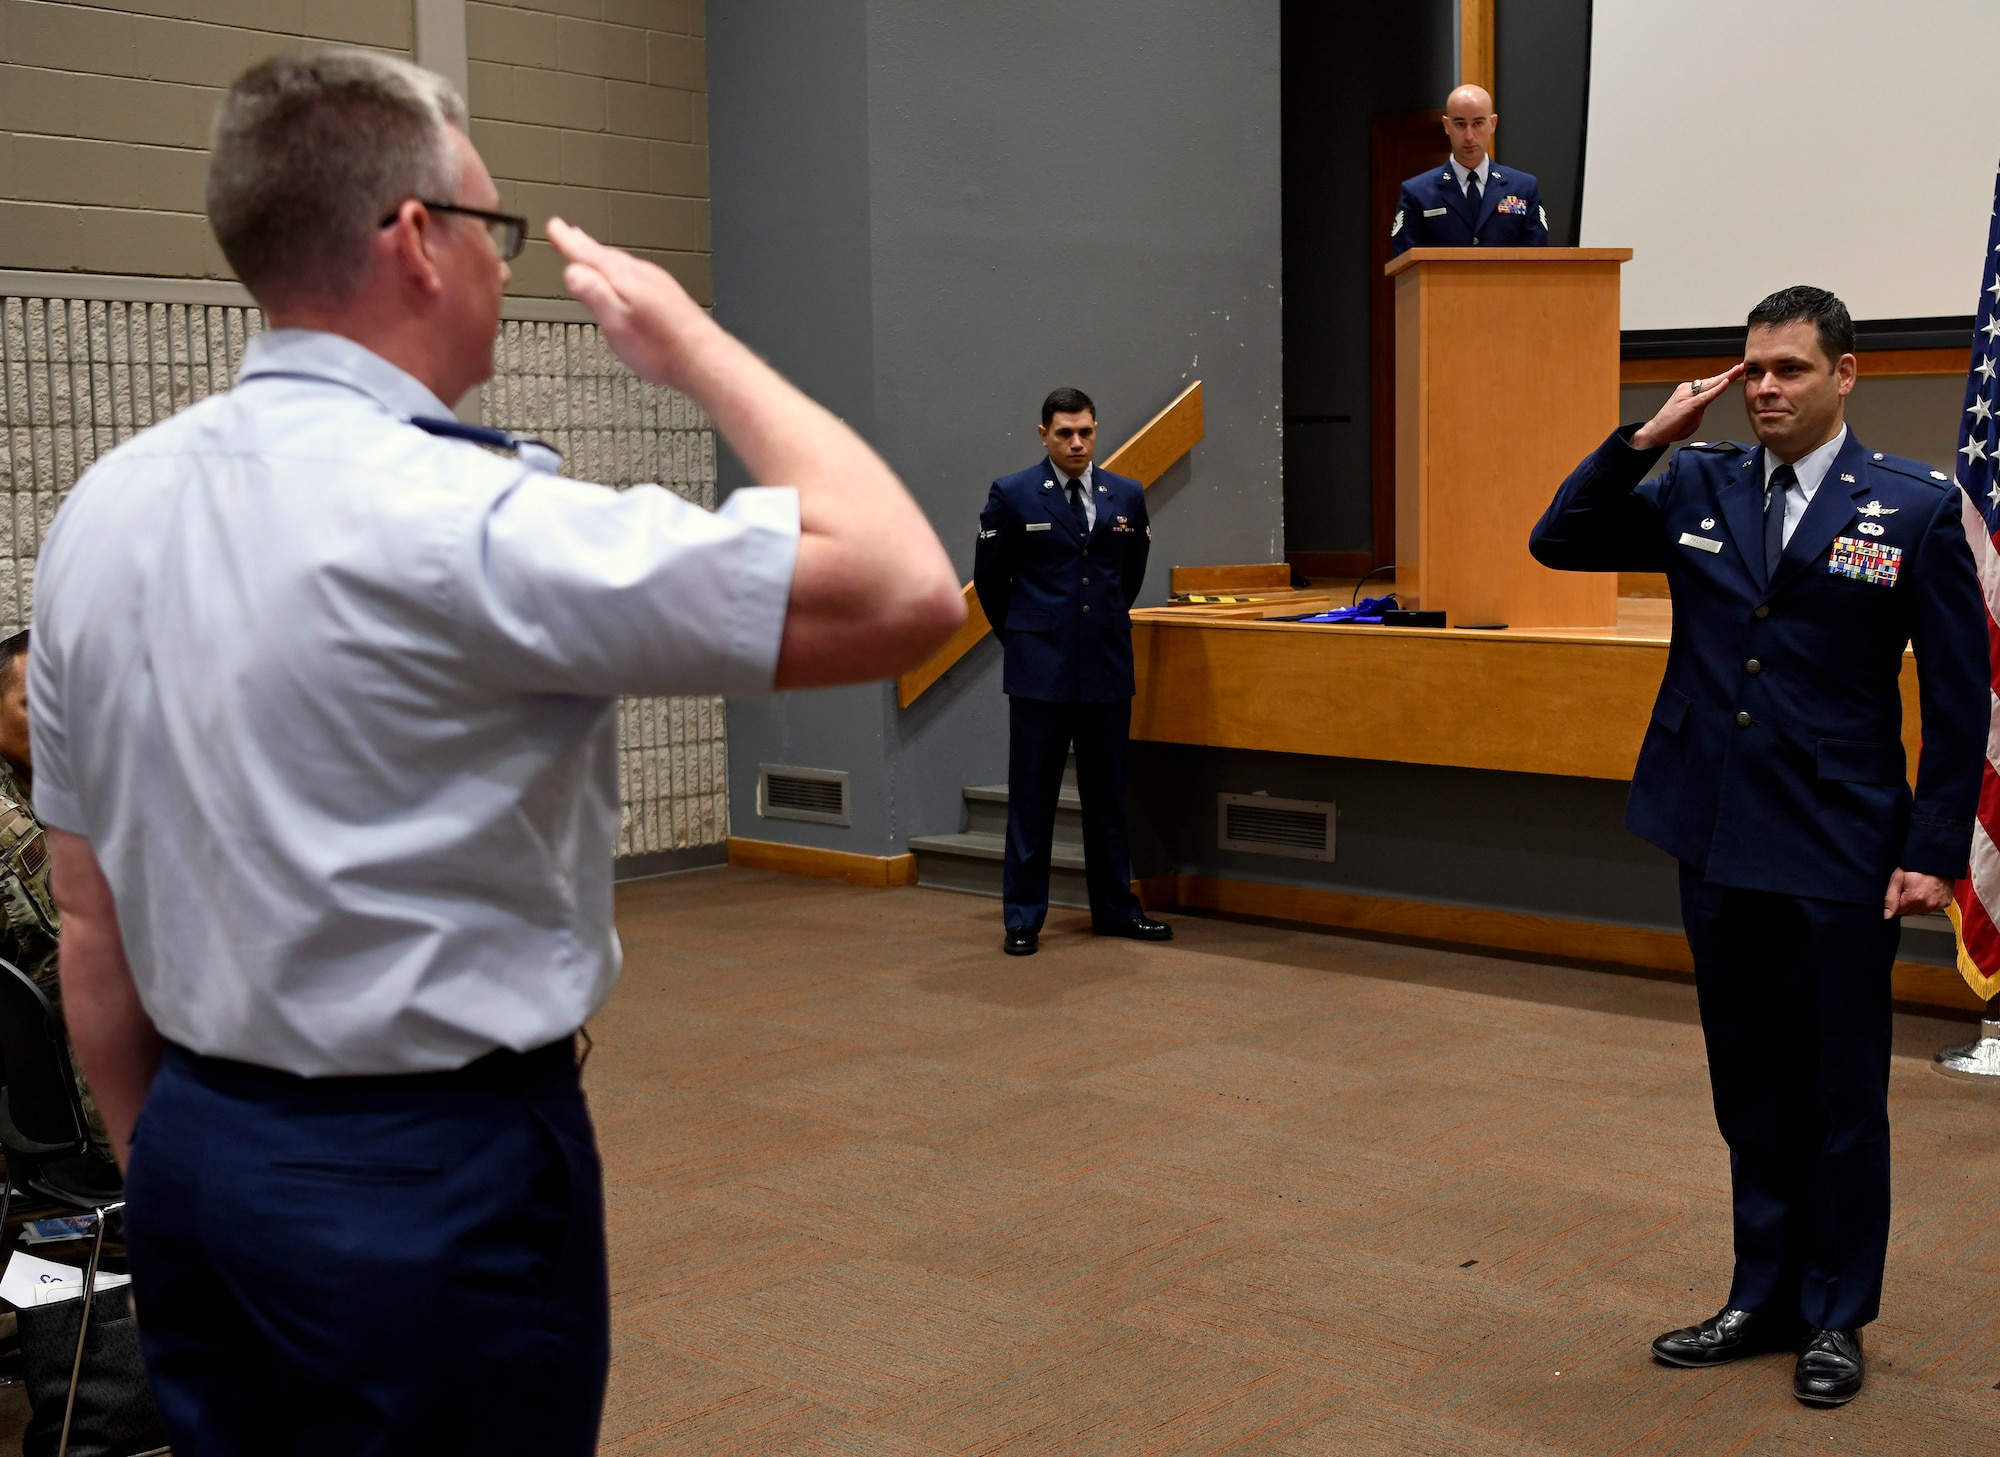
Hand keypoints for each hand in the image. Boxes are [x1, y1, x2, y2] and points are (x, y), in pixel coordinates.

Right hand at [547, 217, 717, 393]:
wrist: (703, 359)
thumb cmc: (662, 349)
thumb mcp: (617, 326)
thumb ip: (594, 295)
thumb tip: (573, 272)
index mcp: (625, 279)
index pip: (589, 254)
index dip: (568, 241)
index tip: (555, 227)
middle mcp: (643, 275)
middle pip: (605, 254)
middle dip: (583, 243)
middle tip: (567, 232)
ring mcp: (658, 283)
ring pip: (621, 261)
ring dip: (602, 254)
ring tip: (589, 250)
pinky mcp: (668, 294)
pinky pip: (636, 271)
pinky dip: (620, 267)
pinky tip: (622, 277)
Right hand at [1630, 363, 1744, 450]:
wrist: (1655, 433)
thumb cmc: (1671, 426)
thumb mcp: (1692, 415)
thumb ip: (1702, 407)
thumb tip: (1709, 402)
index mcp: (1688, 392)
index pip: (1710, 383)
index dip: (1725, 377)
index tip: (1737, 371)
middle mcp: (1687, 390)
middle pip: (1712, 380)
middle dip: (1729, 373)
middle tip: (1742, 366)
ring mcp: (1686, 396)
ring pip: (1710, 385)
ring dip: (1725, 377)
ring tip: (1738, 371)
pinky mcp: (1687, 405)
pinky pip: (1705, 396)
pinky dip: (1716, 389)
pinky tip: (1725, 383)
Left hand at [1883, 869, 1953, 919]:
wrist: (1936, 860)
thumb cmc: (1917, 866)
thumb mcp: (1897, 879)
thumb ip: (1890, 899)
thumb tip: (1887, 915)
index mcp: (1914, 898)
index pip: (1899, 911)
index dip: (1897, 901)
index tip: (1900, 891)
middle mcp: (1928, 904)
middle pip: (1910, 912)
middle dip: (1906, 903)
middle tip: (1909, 888)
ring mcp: (1938, 904)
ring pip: (1920, 911)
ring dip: (1917, 903)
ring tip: (1918, 888)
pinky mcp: (1945, 903)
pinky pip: (1932, 908)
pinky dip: (1928, 902)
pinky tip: (1927, 891)